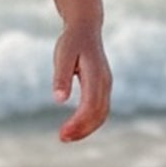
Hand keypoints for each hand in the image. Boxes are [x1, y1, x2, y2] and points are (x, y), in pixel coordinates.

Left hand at [52, 22, 111, 142]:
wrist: (86, 28)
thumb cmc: (71, 41)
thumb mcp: (62, 55)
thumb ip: (61, 77)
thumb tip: (59, 100)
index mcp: (96, 76)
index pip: (90, 106)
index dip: (78, 123)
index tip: (63, 133)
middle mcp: (105, 83)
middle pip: (99, 114)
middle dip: (82, 129)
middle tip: (62, 138)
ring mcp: (106, 85)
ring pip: (102, 114)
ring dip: (86, 128)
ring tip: (66, 136)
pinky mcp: (103, 87)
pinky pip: (100, 110)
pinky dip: (89, 121)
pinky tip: (75, 126)